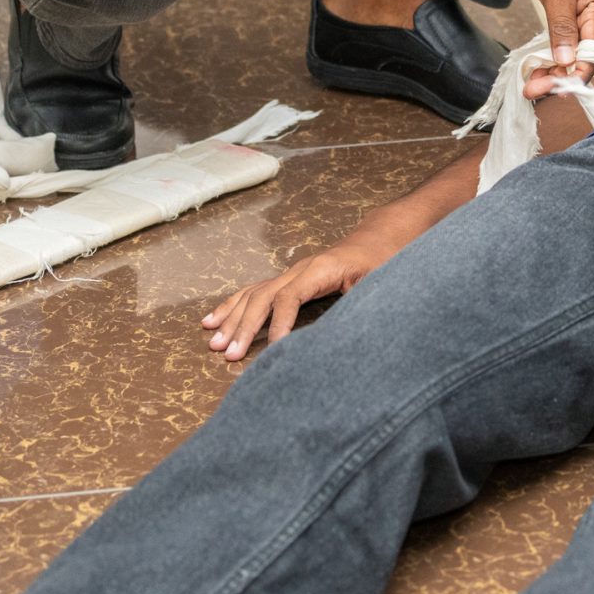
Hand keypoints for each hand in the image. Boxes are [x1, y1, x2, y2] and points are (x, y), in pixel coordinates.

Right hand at [203, 241, 383, 359]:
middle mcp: (299, 269)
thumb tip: (343, 336)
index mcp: (320, 270)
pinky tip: (212, 319)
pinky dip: (232, 306)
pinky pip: (253, 292)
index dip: (279, 324)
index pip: (290, 297)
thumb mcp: (377, 284)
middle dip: (243, 326)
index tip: (273, 350)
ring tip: (213, 342)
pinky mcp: (288, 279)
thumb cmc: (381, 263)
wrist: (378, 240)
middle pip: (263, 296)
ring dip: (231, 319)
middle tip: (227, 354)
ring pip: (252, 294)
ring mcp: (291, 272)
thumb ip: (359, 305)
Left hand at [524, 0, 593, 88]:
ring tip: (532, 83)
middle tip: (532, 89)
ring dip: (556, 69)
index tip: (550, 89)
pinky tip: (540, 68)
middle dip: (561, 76)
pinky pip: (573, 43)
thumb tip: (565, 60)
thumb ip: (561, 26)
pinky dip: (557, 56)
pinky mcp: (582, 16)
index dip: (574, 74)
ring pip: (578, 53)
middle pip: (587, 57)